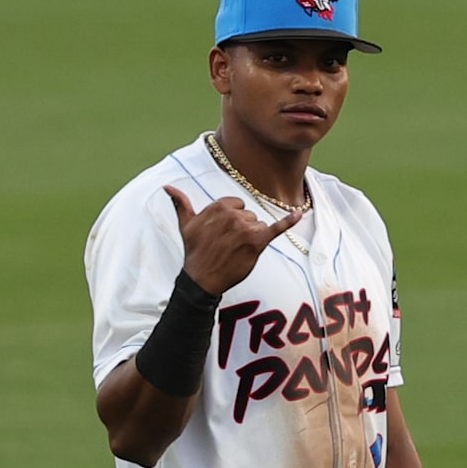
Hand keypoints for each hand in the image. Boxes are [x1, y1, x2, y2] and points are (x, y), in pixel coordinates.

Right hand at [164, 185, 300, 295]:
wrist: (202, 279)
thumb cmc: (195, 251)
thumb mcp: (186, 225)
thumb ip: (181, 204)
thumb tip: (167, 188)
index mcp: (218, 207)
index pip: (238, 205)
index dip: (233, 220)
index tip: (222, 234)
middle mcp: (232, 215)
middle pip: (250, 216)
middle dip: (242, 230)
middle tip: (227, 245)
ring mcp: (245, 228)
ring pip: (259, 226)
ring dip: (251, 239)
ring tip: (235, 251)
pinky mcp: (257, 242)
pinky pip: (276, 228)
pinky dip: (288, 222)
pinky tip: (299, 214)